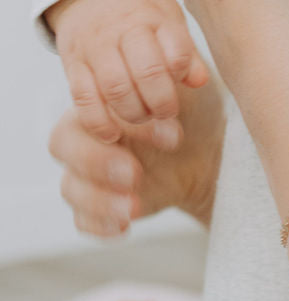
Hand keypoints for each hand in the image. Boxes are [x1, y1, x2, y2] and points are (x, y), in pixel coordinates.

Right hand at [47, 0, 208, 144]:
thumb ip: (185, 50)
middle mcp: (122, 29)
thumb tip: (200, 82)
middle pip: (147, 71)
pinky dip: (99, 122)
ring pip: (115, 88)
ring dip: (134, 113)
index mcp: (152, 16)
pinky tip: (113, 134)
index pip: (176, 49)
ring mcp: (94, 47)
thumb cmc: (139, 12)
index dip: (182, 72)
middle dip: (162, 101)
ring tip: (144, 118)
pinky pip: (83, 98)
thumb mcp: (168, 18)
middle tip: (167, 111)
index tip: (182, 82)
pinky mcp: (72, 65)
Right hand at [49, 74, 226, 236]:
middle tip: (135, 174)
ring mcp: (90, 172)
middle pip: (63, 145)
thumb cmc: (196, 111)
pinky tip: (124, 226)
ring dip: (99, 199)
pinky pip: (82, 219)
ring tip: (134, 206)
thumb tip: (185, 74)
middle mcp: (88, 134)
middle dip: (96, 161)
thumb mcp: (189, 90)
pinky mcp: (100, 204)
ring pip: (70, 186)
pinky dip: (99, 224)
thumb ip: (176, 78)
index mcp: (102, 100)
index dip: (123, 122)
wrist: (212, 151)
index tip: (173, 135)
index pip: (89, 107)